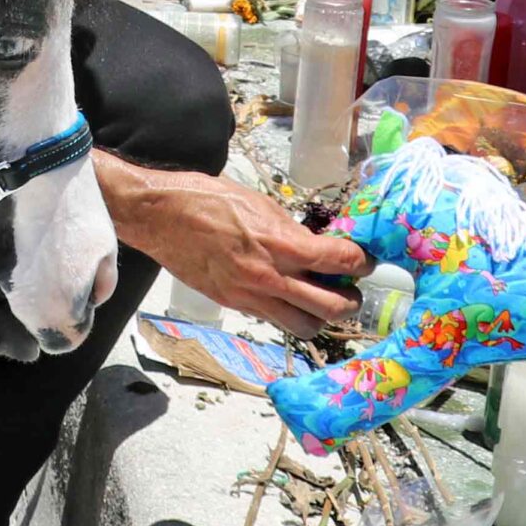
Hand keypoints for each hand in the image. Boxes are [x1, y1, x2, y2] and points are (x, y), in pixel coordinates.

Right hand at [97, 157, 366, 337]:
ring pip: (304, 326)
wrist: (160, 217)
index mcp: (278, 243)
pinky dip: (289, 313)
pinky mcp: (233, 305)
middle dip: (349, 299)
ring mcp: (249, 296)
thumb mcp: (258, 203)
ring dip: (321, 316)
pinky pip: (273, 319)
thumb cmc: (206, 199)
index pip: (338, 261)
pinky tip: (288, 295)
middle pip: (330, 307)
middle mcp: (268, 277)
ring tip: (322, 298)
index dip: (361, 262)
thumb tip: (316, 245)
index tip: (365, 259)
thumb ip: (290, 230)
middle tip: (350, 286)